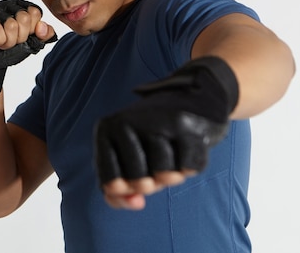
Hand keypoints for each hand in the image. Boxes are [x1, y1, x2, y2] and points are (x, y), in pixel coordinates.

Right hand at [0, 0, 56, 97]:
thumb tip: (43, 26)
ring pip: (11, 25)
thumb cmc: (11, 50)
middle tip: (12, 40)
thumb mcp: (33, 42)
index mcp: (23, 7)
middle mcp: (9, 5)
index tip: (24, 36)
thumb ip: (45, 34)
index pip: (35, 12)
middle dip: (20, 37)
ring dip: (8, 41)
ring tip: (3, 42)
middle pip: (24, 18)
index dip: (31, 30)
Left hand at [93, 56, 238, 208]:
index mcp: (106, 129)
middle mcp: (126, 121)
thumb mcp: (128, 156)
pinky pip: (188, 168)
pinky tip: (187, 149)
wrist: (193, 96)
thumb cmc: (155, 135)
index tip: (130, 184)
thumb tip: (135, 203)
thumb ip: (120, 189)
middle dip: (151, 184)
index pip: (109, 182)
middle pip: (138, 181)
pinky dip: (190, 167)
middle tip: (154, 168)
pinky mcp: (185, 124)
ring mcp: (155, 122)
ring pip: (165, 176)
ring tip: (172, 155)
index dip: (124, 192)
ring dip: (172, 174)